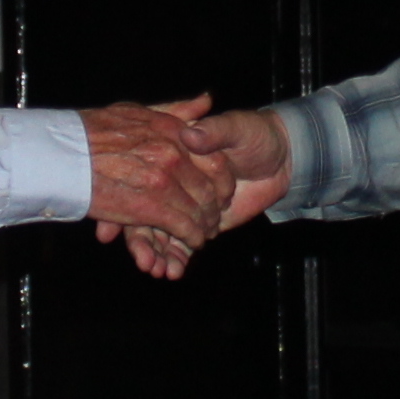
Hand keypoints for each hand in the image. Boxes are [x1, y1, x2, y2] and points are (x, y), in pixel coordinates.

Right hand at [78, 96, 237, 251]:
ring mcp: (162, 181)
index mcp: (172, 132)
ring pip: (199, 210)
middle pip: (210, 188)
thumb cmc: (94, 130)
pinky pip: (181, 227)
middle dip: (214, 208)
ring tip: (204, 234)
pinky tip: (192, 243)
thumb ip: (176, 110)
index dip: (224, 180)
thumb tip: (206, 101)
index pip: (215, 159)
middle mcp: (172, 154)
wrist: (59, 152)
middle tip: (214, 218)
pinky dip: (190, 238)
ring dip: (204, 226)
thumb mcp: (139, 110)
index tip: (224, 191)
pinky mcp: (149, 207)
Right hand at [122, 109, 290, 281]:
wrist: (281, 158)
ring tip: (155, 268)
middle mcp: (171, 181)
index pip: (144, 175)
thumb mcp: (234, 127)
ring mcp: (182, 204)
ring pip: (161, 231)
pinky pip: (181, 243)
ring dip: (157, 252)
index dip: (131, 194)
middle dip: (142, 237)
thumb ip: (212, 132)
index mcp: (171, 154)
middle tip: (141, 257)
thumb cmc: (253, 135)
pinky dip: (176, 257)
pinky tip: (172, 270)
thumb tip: (192, 135)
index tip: (118, 218)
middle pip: (147, 210)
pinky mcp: (198, 223)